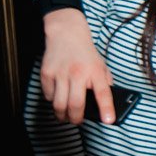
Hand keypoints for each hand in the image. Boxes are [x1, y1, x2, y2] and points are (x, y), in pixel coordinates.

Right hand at [41, 9, 112, 123]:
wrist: (66, 33)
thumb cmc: (85, 52)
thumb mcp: (101, 65)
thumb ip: (104, 83)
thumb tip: (105, 103)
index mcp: (95, 71)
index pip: (103, 93)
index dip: (107, 109)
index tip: (108, 120)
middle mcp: (78, 73)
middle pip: (75, 105)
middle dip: (76, 119)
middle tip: (77, 121)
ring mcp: (60, 73)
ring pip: (59, 104)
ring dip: (62, 114)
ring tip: (65, 116)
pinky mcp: (46, 73)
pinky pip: (48, 95)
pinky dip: (52, 100)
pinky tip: (57, 98)